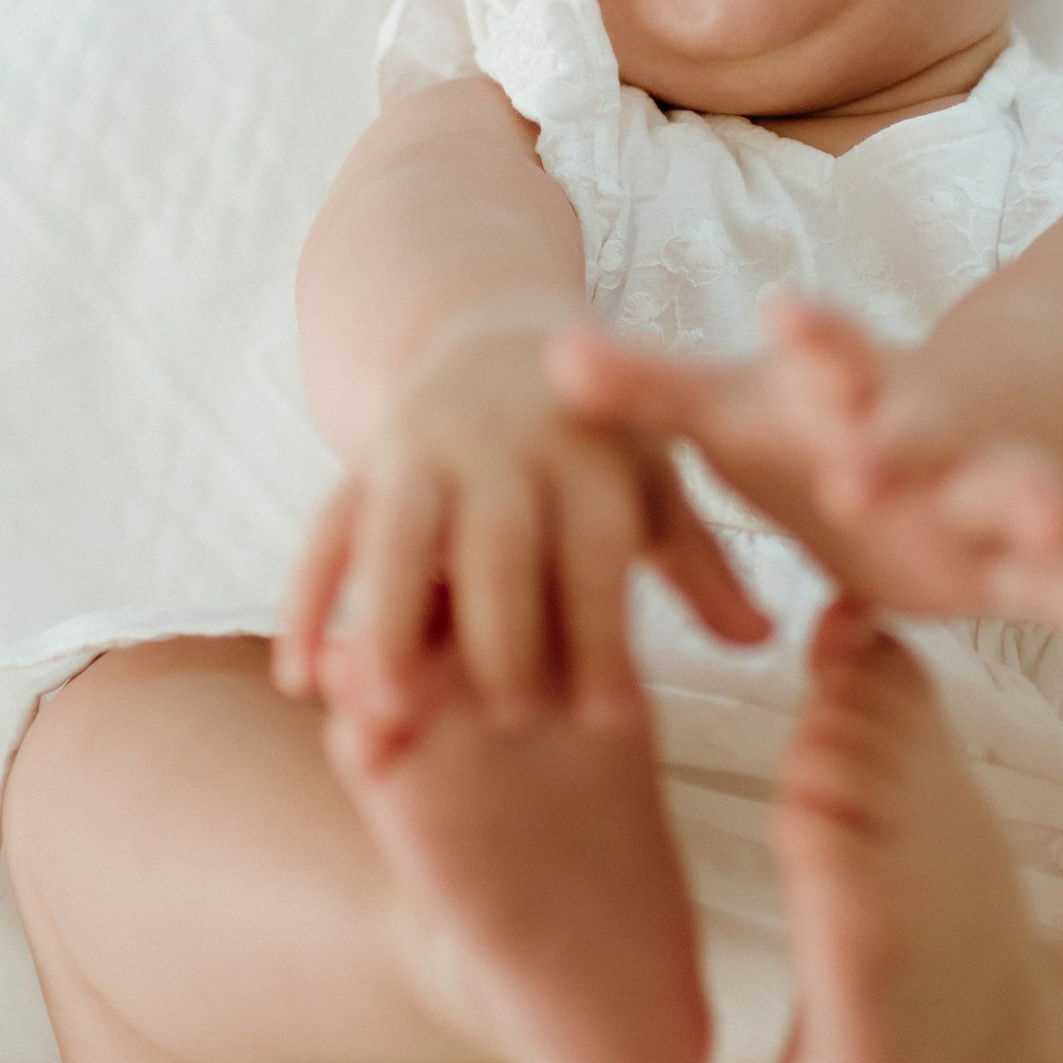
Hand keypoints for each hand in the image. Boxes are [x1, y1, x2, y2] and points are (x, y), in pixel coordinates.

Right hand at [275, 309, 769, 757]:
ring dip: (387, 622)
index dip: (603, 636)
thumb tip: (761, 638)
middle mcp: (503, 444)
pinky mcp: (363, 462)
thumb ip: (701, 565)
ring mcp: (423, 449)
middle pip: (498, 542)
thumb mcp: (653, 484)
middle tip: (513, 722)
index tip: (611, 725)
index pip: (597, 551)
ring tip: (386, 713)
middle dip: (503, 632)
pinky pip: (325, 533)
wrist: (495, 336)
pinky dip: (308, 604)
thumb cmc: (594, 441)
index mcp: (587, 452)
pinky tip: (301, 679)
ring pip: (397, 534)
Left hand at [548, 296, 1062, 650]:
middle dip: (897, 441)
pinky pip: (1058, 583)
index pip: (825, 357)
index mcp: (844, 392)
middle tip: (865, 464)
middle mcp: (919, 432)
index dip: (810, 340)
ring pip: (1009, 493)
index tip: (784, 315)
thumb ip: (649, 391)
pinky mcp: (1012, 560)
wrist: (939, 447)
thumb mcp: (733, 414)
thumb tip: (545, 354)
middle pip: (914, 427)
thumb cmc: (815, 426)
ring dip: (1029, 505)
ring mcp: (977, 493)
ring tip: (1055, 524)